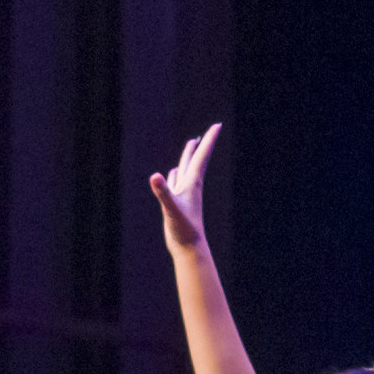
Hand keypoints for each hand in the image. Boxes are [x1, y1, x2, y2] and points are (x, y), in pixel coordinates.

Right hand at [150, 122, 218, 253]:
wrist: (188, 248)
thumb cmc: (184, 230)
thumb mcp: (171, 209)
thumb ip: (163, 192)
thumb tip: (155, 176)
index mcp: (193, 183)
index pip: (202, 156)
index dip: (209, 140)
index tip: (218, 125)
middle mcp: (190, 186)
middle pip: (196, 160)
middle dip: (200, 145)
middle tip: (206, 131)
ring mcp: (183, 194)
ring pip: (185, 169)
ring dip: (188, 157)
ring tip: (191, 146)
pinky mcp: (176, 203)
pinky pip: (175, 184)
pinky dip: (174, 175)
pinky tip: (172, 173)